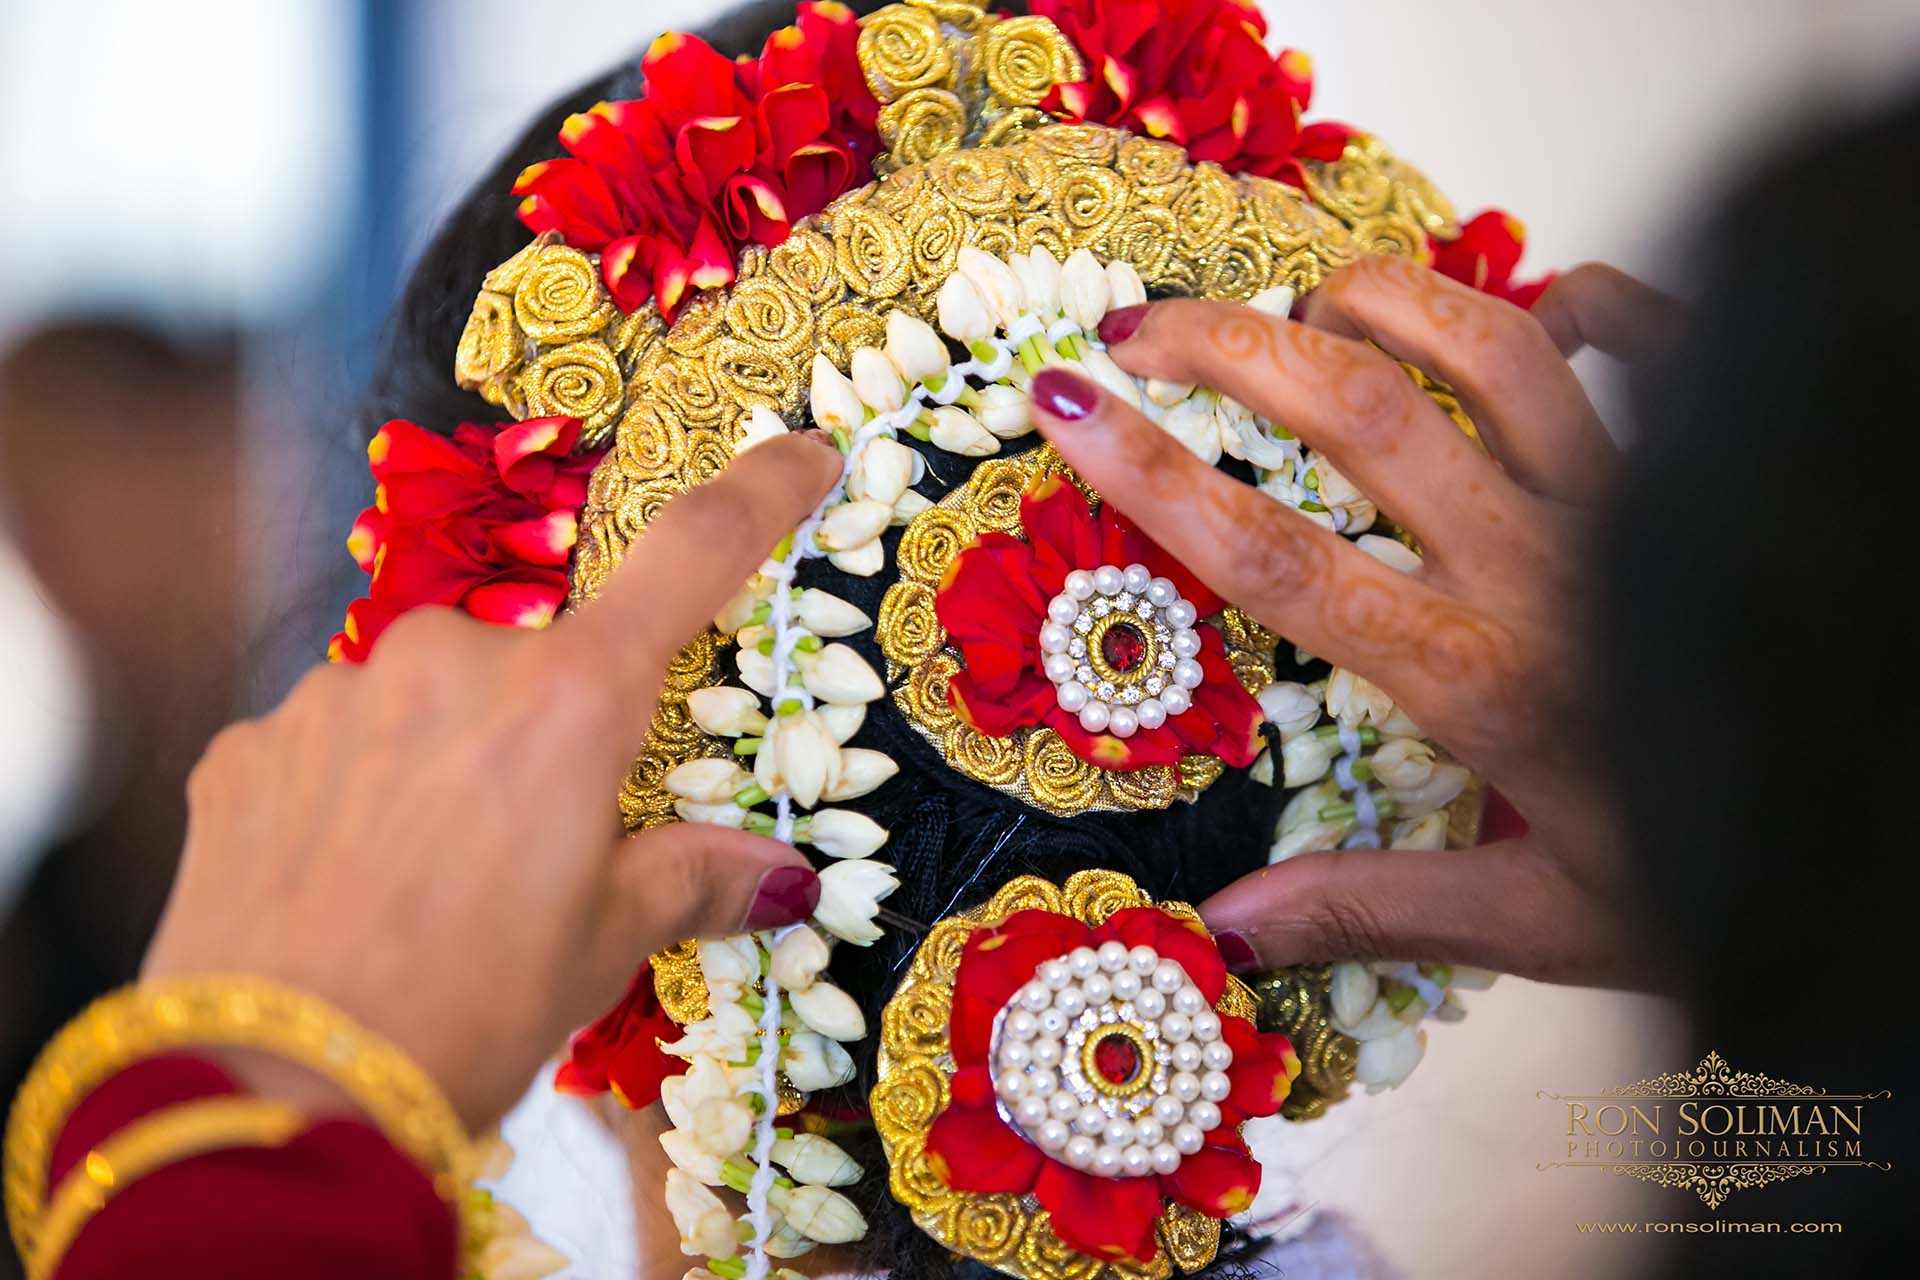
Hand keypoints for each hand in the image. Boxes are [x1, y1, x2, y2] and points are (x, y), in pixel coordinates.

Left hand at [143, 433, 841, 1125]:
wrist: (273, 1096)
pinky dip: (355, 795)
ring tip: (426, 889)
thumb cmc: (470, 1015)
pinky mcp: (250, 743)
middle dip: (544, 737)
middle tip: (530, 856)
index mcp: (569, 701)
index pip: (689, 558)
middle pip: (536, 664)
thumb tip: (776, 875)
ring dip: (443, 765)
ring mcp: (338, 694)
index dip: (758, 495)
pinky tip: (347, 884)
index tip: (798, 451)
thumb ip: (688, 877)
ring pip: (426, 703)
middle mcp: (454, 662)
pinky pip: (333, 744)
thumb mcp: (601, 947)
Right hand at [1026, 258, 1683, 988]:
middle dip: (1231, 348)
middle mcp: (1545, 569)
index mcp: (1485, 681)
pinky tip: (1535, 301)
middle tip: (1138, 324)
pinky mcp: (1709, 461)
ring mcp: (1634, 502)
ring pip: (1492, 349)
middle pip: (1365, 416)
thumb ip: (1378, 909)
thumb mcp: (1543, 923)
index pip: (1283, 565)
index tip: (1066, 403)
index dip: (1158, 477)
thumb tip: (1225, 925)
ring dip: (1379, 300)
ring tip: (1301, 299)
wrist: (1873, 825)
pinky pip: (1646, 339)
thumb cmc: (1711, 875)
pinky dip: (1586, 297)